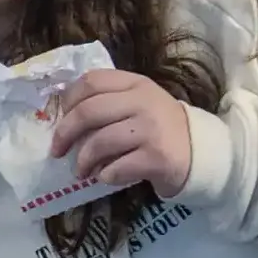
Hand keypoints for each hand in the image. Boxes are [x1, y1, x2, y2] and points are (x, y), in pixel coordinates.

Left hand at [49, 69, 193, 197]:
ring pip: (99, 142)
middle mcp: (144, 102)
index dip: (68, 100)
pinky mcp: (157, 158)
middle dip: (64, 134)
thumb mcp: (137, 103)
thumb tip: (62, 117)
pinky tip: (106, 176)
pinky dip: (105, 175)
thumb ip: (107, 101)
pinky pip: (116, 168)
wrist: (200, 152)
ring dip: (83, 160)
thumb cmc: (158, 127)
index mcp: (136, 84)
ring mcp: (152, 130)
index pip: (92, 81)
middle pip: (88, 112)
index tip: (60, 118)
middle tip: (57, 150)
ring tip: (81, 170)